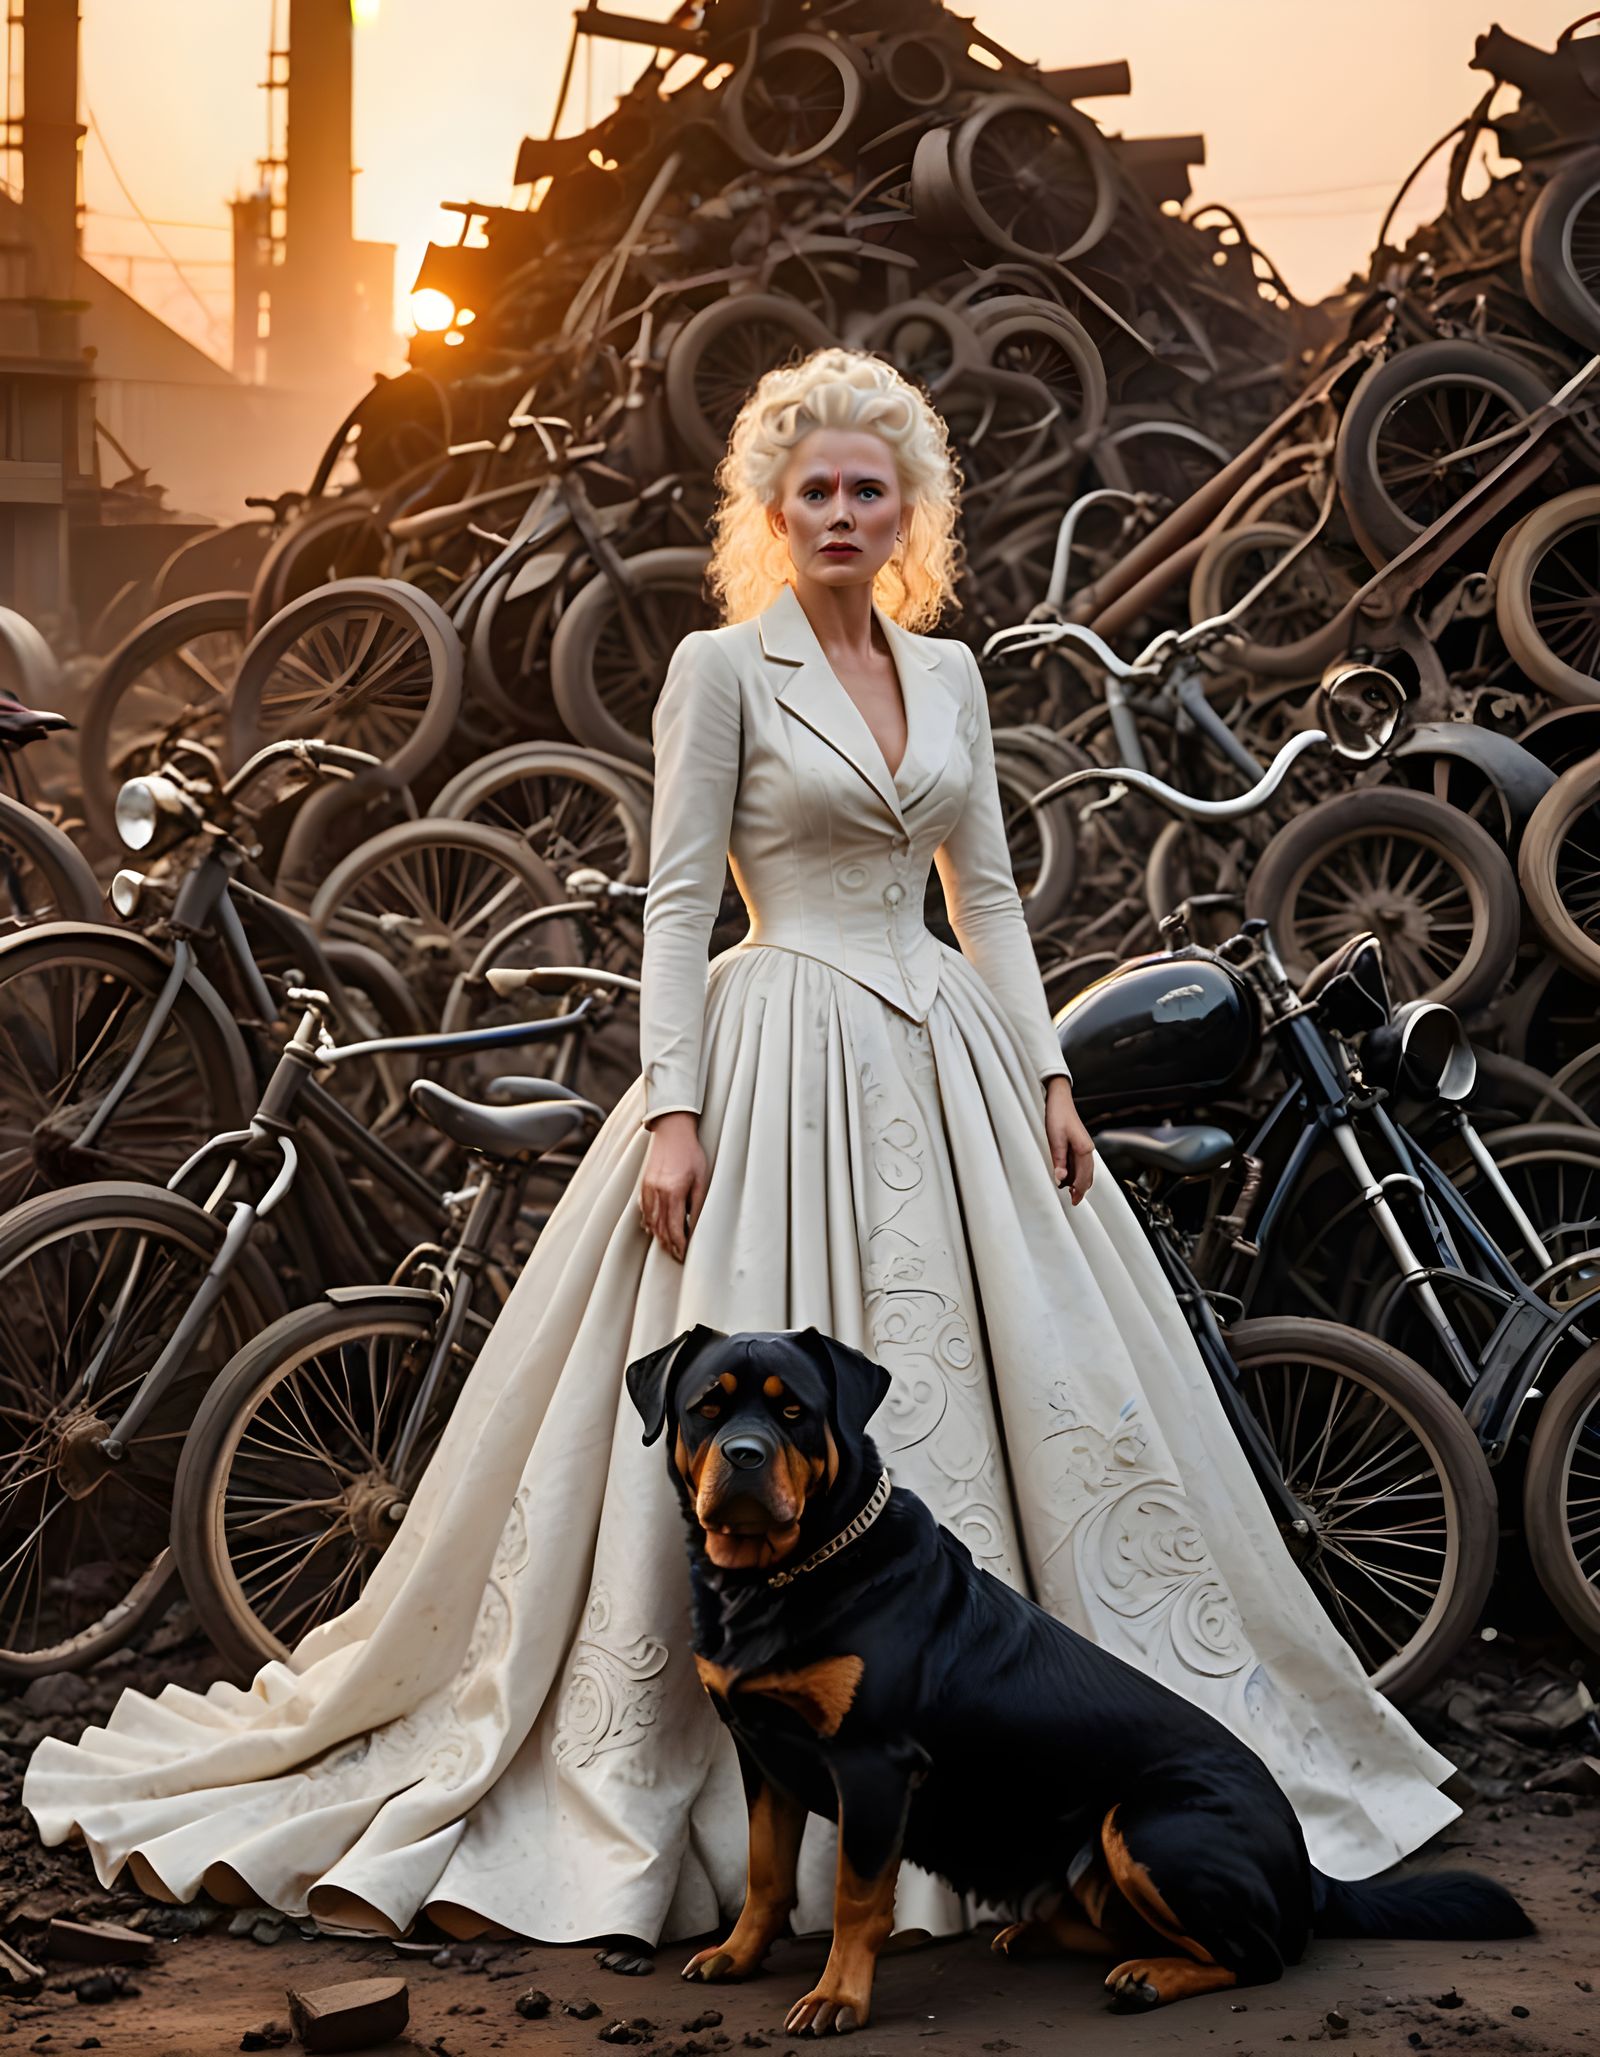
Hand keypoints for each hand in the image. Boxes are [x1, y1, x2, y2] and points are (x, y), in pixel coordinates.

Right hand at [639, 1111, 708, 1261]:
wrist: (672, 1131)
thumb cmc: (691, 1154)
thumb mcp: (701, 1180)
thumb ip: (697, 1205)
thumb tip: (695, 1228)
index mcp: (673, 1192)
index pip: (675, 1227)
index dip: (680, 1244)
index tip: (684, 1255)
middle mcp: (657, 1193)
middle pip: (661, 1228)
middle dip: (669, 1245)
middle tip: (677, 1257)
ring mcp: (647, 1189)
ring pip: (651, 1222)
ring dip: (659, 1237)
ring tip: (667, 1248)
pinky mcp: (644, 1185)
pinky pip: (644, 1210)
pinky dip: (649, 1223)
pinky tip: (654, 1230)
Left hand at [1045, 1076, 1093, 1205]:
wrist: (1059, 1100)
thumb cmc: (1058, 1117)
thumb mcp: (1055, 1140)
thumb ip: (1059, 1161)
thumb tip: (1061, 1179)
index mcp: (1085, 1149)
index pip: (1084, 1176)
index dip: (1079, 1190)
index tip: (1074, 1201)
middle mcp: (1088, 1149)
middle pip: (1088, 1175)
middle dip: (1082, 1189)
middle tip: (1074, 1201)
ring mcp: (1085, 1147)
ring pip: (1086, 1170)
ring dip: (1080, 1182)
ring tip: (1071, 1192)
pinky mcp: (1080, 1144)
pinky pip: (1082, 1163)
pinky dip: (1078, 1173)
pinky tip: (1069, 1177)